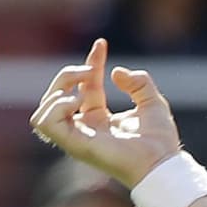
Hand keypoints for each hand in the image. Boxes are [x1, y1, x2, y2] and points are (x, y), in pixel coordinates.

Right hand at [29, 38, 180, 187]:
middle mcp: (85, 129)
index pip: (82, 86)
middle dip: (68, 74)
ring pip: (44, 110)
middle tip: (90, 70)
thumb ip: (138, 82)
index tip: (101, 44)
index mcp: (99, 120)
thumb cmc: (160, 140)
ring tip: (83, 86)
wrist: (163, 162)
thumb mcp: (152, 101)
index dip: (90, 62)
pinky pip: (46, 124)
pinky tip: (78, 102)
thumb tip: (115, 72)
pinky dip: (57, 107)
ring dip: (58, 89)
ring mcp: (78, 138)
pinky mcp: (76, 145)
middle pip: (56, 95)